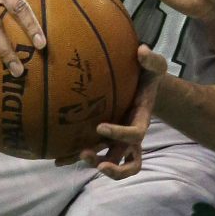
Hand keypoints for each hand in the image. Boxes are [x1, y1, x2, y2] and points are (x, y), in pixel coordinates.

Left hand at [61, 45, 166, 178]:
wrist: (145, 84)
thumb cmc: (148, 75)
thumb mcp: (155, 66)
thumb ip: (151, 60)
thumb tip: (141, 50)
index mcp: (142, 118)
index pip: (136, 133)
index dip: (120, 134)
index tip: (100, 126)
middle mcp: (132, 134)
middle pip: (127, 161)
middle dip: (112, 165)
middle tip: (90, 157)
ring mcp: (119, 139)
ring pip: (111, 161)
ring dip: (94, 163)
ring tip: (77, 158)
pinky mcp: (106, 137)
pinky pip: (94, 153)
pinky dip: (76, 159)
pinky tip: (58, 160)